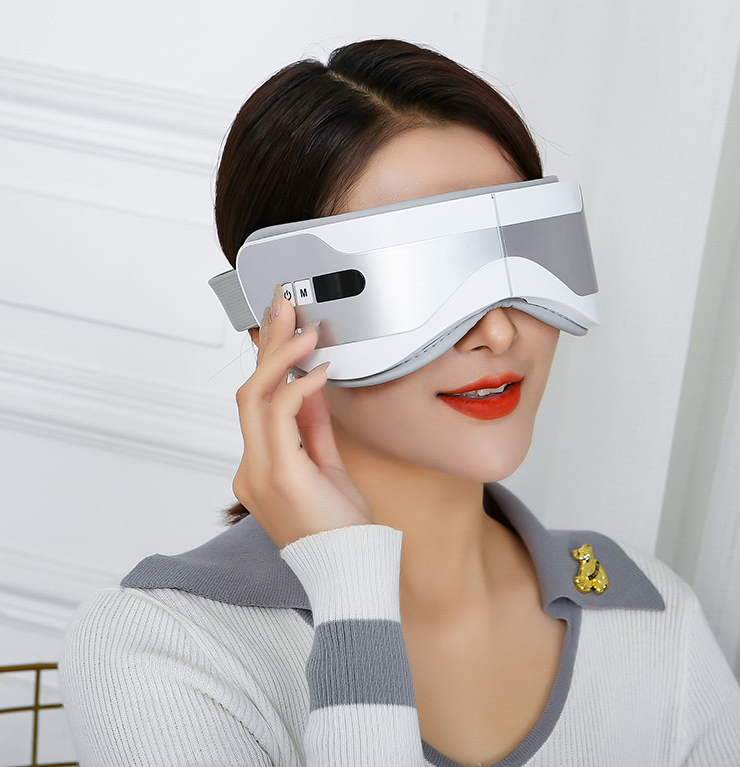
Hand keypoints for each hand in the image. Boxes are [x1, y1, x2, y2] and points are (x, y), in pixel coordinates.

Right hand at [232, 286, 372, 547]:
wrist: (353, 573)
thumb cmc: (343, 530)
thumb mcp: (327, 466)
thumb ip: (312, 426)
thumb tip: (308, 383)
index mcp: (260, 468)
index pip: (257, 402)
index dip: (268, 360)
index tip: (283, 326)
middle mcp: (250, 469)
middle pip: (248, 392)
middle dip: (267, 345)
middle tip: (284, 305)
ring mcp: (259, 474)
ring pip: (254, 398)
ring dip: (280, 357)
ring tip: (304, 328)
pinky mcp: (279, 476)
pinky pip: (279, 417)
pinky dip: (297, 387)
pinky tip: (319, 370)